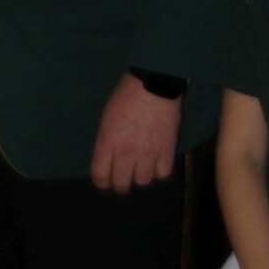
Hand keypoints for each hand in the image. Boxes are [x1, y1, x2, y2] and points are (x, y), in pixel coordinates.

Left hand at [89, 74, 180, 193]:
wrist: (154, 83)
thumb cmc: (126, 95)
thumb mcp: (106, 117)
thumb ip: (106, 140)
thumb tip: (107, 158)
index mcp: (107, 141)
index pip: (100, 175)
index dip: (102, 182)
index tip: (105, 181)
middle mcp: (126, 151)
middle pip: (122, 183)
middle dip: (121, 184)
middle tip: (124, 178)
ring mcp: (148, 152)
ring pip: (143, 181)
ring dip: (141, 176)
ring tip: (142, 168)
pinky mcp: (167, 150)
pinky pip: (163, 174)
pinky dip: (159, 171)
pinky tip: (157, 163)